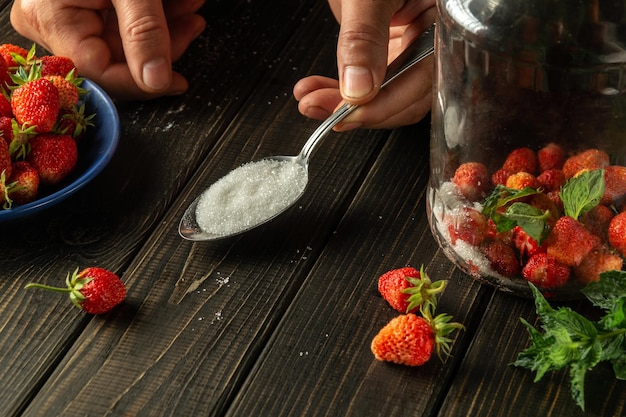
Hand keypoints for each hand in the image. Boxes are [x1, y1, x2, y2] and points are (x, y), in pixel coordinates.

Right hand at [10, 0, 205, 99]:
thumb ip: (144, 31)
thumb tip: (156, 79)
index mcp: (50, 17)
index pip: (99, 71)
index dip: (142, 82)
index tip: (176, 82)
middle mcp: (50, 20)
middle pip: (115, 58)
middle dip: (163, 43)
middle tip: (192, 23)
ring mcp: (67, 13)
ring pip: (125, 42)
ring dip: (165, 25)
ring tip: (190, 5)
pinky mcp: (84, 4)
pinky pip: (122, 23)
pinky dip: (155, 14)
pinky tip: (178, 4)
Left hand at [293, 0, 434, 130]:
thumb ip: (365, 36)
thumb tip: (358, 89)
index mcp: (448, 21)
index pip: (423, 81)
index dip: (383, 107)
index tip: (345, 116)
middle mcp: (435, 35)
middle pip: (405, 94)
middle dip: (359, 109)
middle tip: (320, 110)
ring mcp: (413, 39)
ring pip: (384, 90)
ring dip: (344, 101)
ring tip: (310, 99)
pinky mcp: (390, 39)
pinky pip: (370, 75)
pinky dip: (342, 84)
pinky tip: (318, 87)